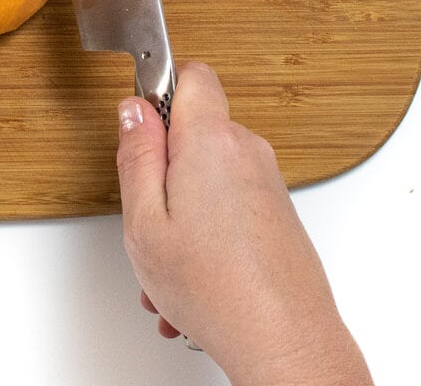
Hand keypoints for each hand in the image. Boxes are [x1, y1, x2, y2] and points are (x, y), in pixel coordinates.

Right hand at [116, 63, 371, 385]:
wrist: (287, 345)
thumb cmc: (218, 291)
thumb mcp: (144, 222)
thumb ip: (136, 156)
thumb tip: (133, 111)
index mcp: (210, 142)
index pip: (191, 74)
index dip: (161, 90)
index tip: (141, 125)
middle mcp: (247, 151)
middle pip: (194, 131)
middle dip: (164, 166)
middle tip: (149, 211)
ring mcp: (267, 182)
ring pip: (208, 173)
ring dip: (183, 207)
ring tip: (169, 261)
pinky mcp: (278, 211)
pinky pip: (229, 201)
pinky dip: (208, 227)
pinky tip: (193, 274)